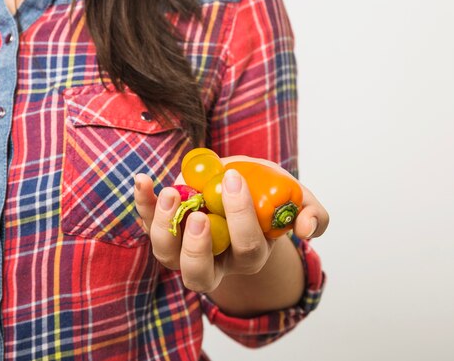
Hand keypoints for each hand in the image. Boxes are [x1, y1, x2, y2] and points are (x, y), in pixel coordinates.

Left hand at [134, 157, 328, 293]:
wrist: (239, 184)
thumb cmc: (268, 194)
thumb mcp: (296, 199)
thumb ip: (311, 214)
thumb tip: (307, 230)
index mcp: (248, 255)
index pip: (246, 247)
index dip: (240, 218)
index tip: (235, 179)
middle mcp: (214, 261)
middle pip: (199, 273)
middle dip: (196, 247)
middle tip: (199, 215)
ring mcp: (183, 248)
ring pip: (166, 255)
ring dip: (162, 226)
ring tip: (170, 192)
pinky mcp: (164, 228)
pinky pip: (146, 224)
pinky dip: (142, 204)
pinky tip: (143, 180)